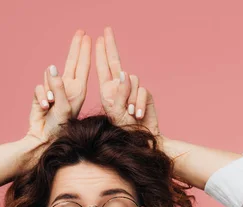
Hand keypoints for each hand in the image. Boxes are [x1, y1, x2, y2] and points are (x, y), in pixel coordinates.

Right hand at [25, 30, 91, 143]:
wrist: (44, 139)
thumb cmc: (59, 127)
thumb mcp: (62, 107)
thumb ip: (58, 87)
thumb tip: (52, 68)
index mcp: (78, 90)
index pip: (82, 66)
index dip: (85, 51)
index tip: (87, 37)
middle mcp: (67, 88)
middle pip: (71, 63)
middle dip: (75, 48)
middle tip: (80, 32)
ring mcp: (54, 91)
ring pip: (49, 76)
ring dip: (48, 88)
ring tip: (49, 104)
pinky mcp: (41, 95)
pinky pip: (39, 87)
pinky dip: (40, 97)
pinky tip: (43, 107)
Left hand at [95, 27, 161, 145]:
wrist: (141, 140)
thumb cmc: (124, 130)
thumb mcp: (115, 112)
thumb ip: (118, 93)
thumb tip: (124, 74)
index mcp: (108, 90)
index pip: (103, 67)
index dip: (101, 53)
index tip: (98, 38)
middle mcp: (120, 87)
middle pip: (116, 62)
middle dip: (110, 46)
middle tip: (107, 30)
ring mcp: (133, 90)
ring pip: (132, 80)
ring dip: (130, 98)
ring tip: (128, 114)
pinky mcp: (145, 94)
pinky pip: (142, 91)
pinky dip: (139, 103)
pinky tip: (137, 115)